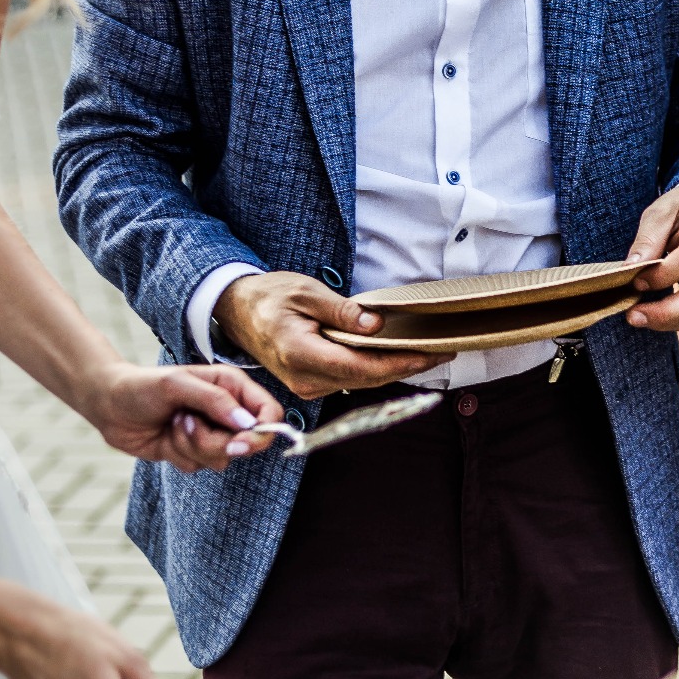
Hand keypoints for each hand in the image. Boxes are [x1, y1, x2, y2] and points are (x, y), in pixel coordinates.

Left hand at [83, 361, 282, 472]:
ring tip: (174, 423)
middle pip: (247, 442)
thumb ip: (214, 401)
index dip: (262, 431)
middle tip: (189, 425)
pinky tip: (166, 436)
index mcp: (231, 387)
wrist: (110, 406)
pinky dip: (180, 455)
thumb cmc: (143, 386)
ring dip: (193, 445)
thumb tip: (246, 422)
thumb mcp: (178, 385)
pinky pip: (199, 467)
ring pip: (222, 458)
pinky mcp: (194, 452)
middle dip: (216, 440)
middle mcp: (226, 411)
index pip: (269, 412)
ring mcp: (211, 433)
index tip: (239, 443)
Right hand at [216, 271, 445, 399]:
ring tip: (427, 353)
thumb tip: (375, 326)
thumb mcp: (306, 292)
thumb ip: (341, 312)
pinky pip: (350, 379)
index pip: (362, 368)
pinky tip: (396, 356)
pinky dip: (375, 370)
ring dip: (394, 370)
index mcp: (302, 355)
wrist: (236, 310)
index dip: (400, 364)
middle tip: (442, 351)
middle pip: (367, 380)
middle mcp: (305, 379)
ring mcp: (307, 386)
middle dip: (407, 368)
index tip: (431, 354)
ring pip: (361, 382)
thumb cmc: (269, 297)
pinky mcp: (311, 383)